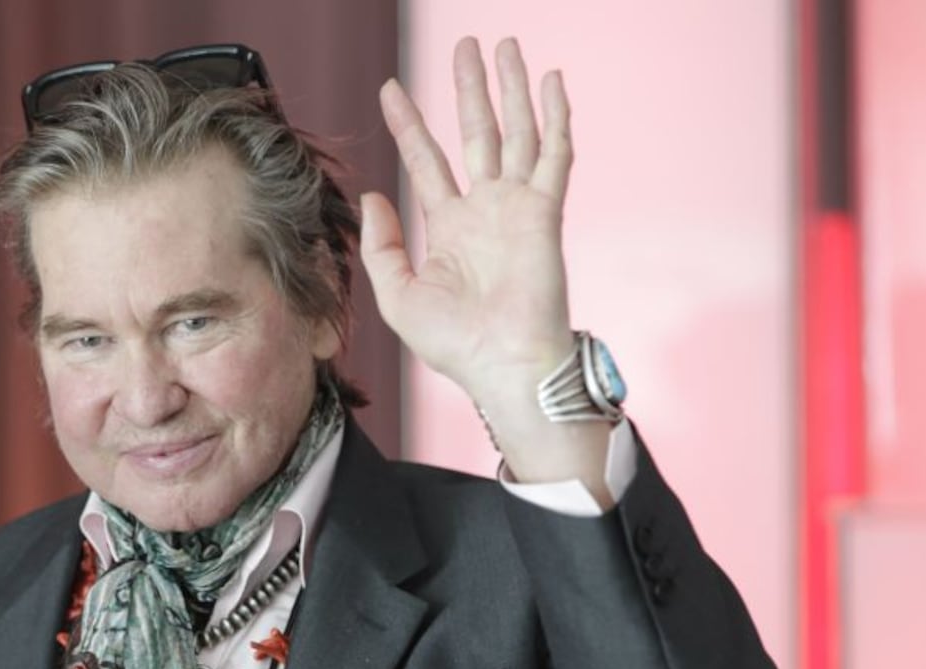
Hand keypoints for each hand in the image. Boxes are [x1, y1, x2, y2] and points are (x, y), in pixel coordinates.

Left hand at [360, 36, 573, 399]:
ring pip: (516, 132)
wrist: (502, 366)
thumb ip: (381, 246)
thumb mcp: (397, 295)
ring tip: (503, 45)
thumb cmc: (455, 344)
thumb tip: (371, 197)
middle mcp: (485, 210)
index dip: (409, 124)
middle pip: (475, 133)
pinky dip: (554, 117)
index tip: (391, 89)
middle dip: (469, 88)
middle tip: (466, 45)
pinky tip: (551, 82)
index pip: (427, 161)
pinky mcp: (546, 212)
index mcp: (450, 227)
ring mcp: (518, 207)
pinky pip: (553, 155)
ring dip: (511, 88)